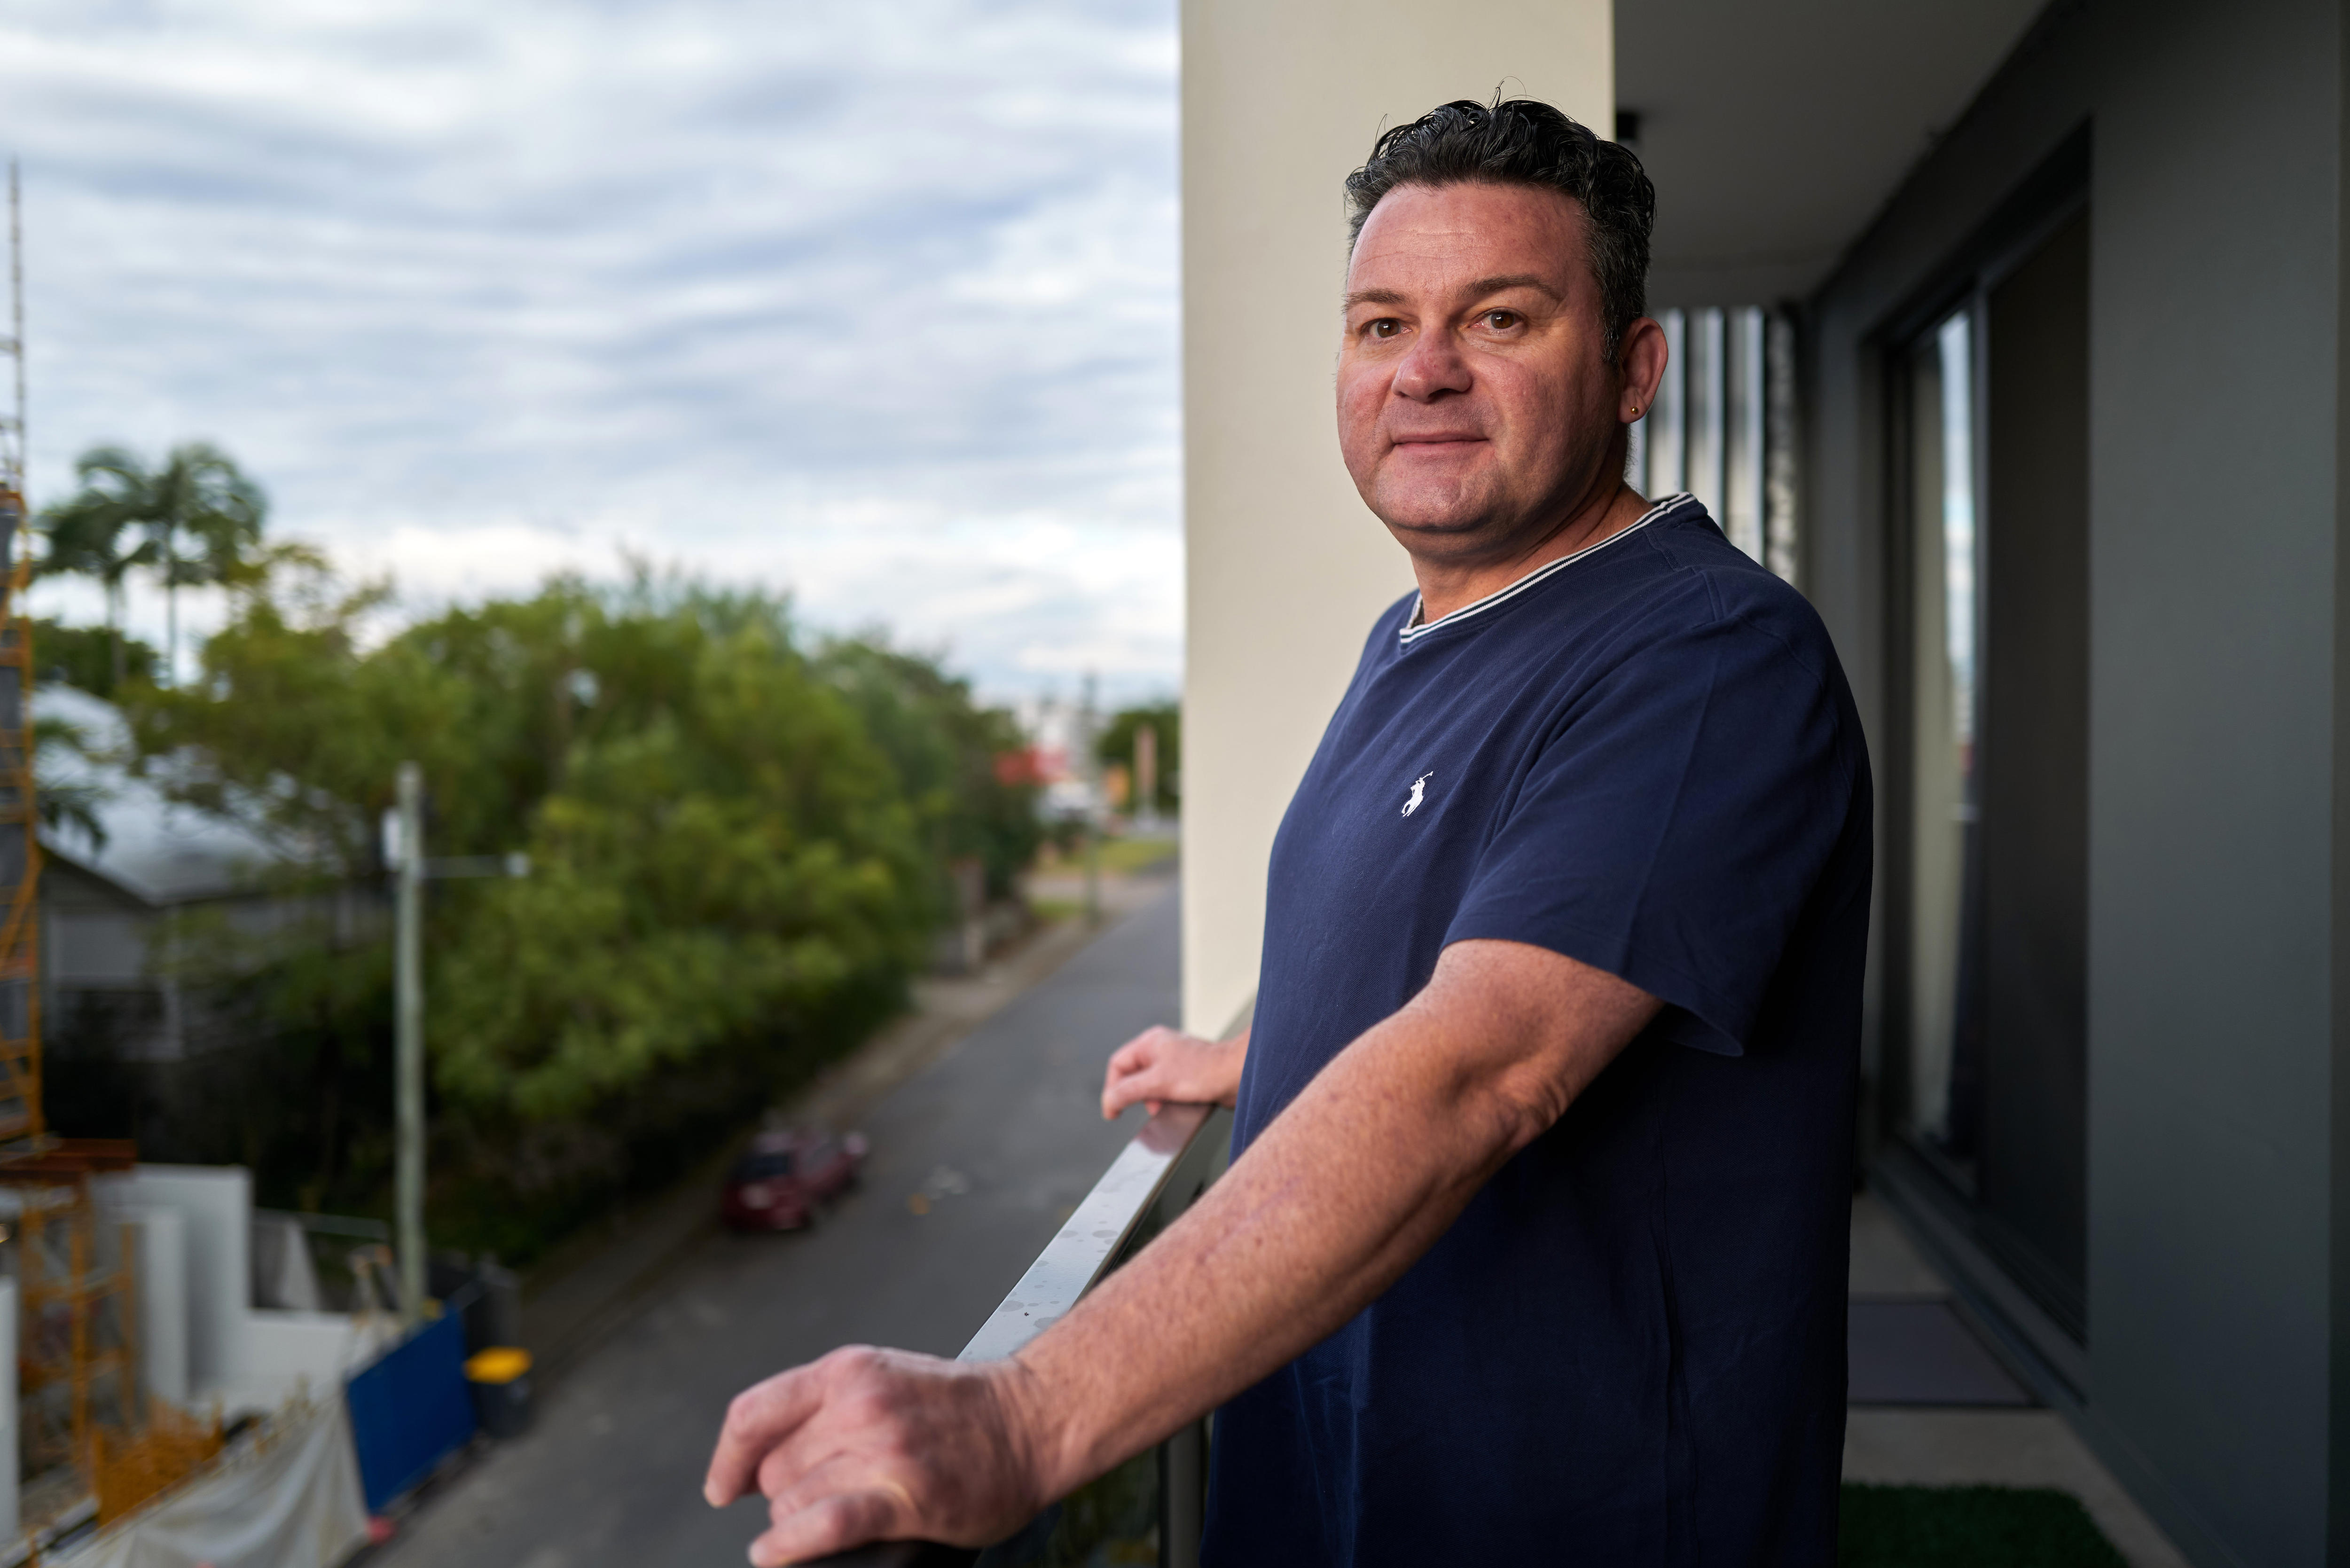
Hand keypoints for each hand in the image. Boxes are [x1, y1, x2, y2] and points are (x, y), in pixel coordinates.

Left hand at [704, 1345, 1055, 1565]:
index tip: (724, 1485)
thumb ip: (827, 1406)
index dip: (728, 1457)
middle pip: (774, 1468)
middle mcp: (859, 1405)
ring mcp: (882, 1451)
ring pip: (792, 1501)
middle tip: (814, 1499)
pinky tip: (777, 1554)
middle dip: (782, 1493)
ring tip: (830, 1519)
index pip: (755, 1414)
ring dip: (796, 1522)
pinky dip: (789, 1546)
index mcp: (850, 1370)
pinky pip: (822, 1525)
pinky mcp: (903, 1497)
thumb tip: (761, 1457)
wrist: (1032, 1421)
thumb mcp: (885, 1377)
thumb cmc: (963, 1407)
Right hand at [1100, 1026, 1244, 1119]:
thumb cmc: (1204, 1072)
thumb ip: (1128, 1091)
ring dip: (1153, 1100)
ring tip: (1164, 1107)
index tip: (1113, 1111)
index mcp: (1150, 1043)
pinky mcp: (1188, 1075)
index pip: (1118, 1065)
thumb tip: (1109, 1101)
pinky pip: (1167, 1089)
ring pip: (1151, 1085)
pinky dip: (1167, 1100)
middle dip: (1136, 1095)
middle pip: (1133, 1075)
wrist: (1239, 1075)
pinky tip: (1177, 1106)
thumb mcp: (1157, 1083)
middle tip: (1147, 1107)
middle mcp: (1161, 1049)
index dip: (1112, 1089)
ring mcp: (1175, 1061)